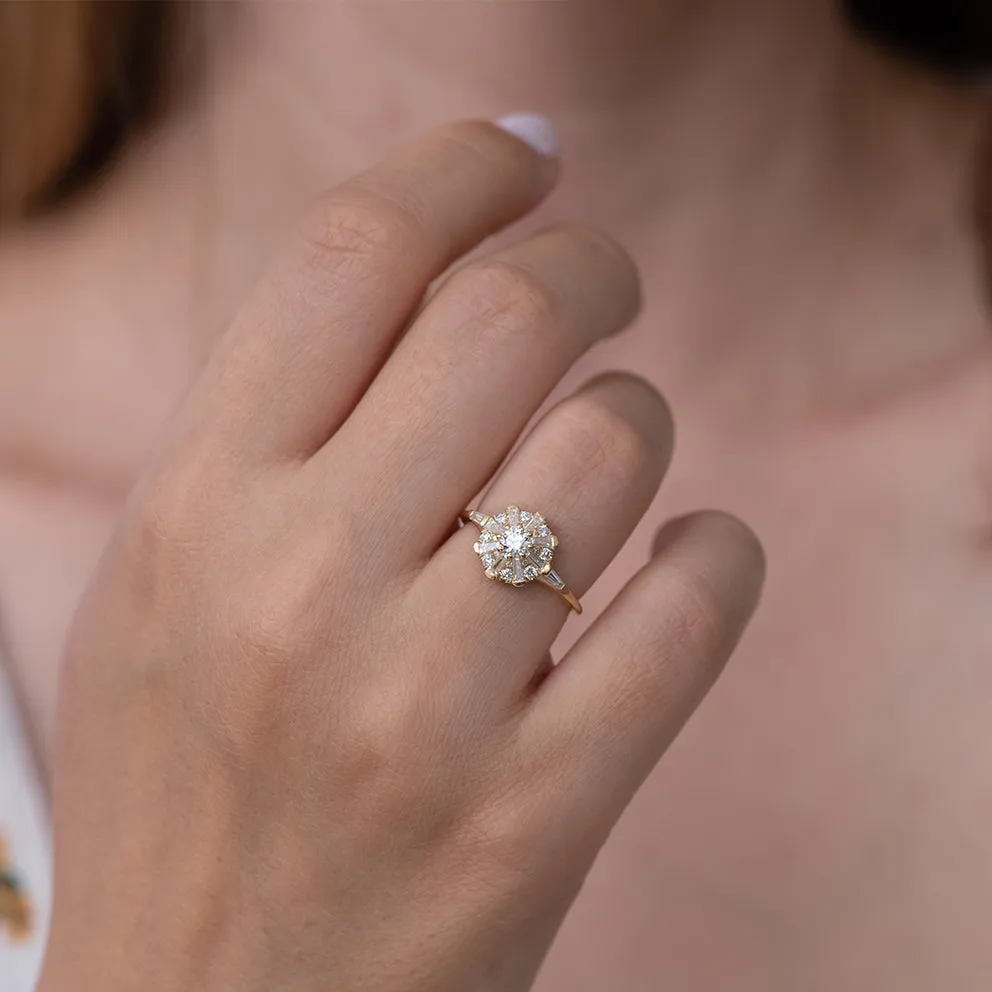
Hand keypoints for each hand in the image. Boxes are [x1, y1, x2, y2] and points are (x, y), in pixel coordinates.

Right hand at [39, 119, 763, 991]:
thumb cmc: (186, 790)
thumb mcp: (168, 589)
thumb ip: (273, 432)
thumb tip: (424, 286)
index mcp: (195, 513)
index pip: (352, 254)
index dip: (459, 169)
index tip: (523, 157)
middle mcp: (301, 591)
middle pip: (511, 315)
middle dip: (588, 266)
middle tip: (599, 282)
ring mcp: (424, 710)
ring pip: (617, 443)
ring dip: (637, 421)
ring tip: (606, 463)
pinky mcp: (536, 815)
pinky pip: (694, 604)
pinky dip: (713, 556)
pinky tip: (678, 562)